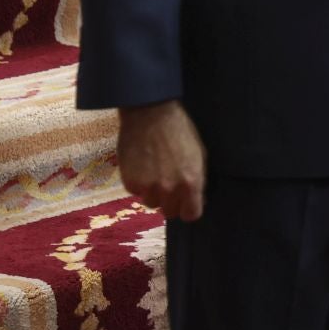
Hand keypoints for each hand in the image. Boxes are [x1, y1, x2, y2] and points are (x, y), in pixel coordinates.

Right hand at [118, 100, 206, 220]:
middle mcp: (169, 189)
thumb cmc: (179, 131)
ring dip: (154, 193)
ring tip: (155, 171)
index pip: (191, 215)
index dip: (189, 209)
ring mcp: (148, 188)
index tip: (186, 202)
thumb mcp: (198, 154)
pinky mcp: (130, 183)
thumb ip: (198, 180)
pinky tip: (142, 165)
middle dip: (171, 201)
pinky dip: (139, 183)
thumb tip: (198, 201)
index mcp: (191, 183)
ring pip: (152, 203)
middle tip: (169, 184)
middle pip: (170, 212)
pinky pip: (137, 193)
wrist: (150, 114)